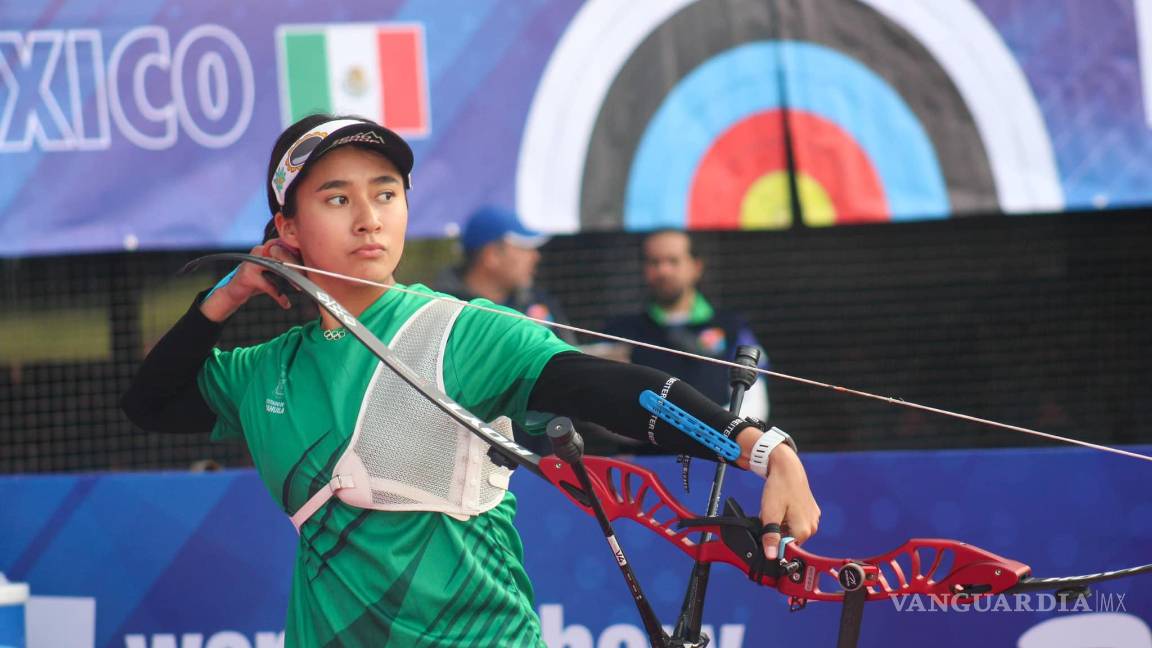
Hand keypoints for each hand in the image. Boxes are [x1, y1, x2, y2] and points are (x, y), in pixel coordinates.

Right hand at [201, 240, 301, 320]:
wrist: (234, 292)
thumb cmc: (258, 282)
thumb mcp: (274, 272)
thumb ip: (287, 266)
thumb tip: (310, 267)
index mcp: (266, 248)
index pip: (287, 246)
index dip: (299, 256)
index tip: (310, 265)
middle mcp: (259, 251)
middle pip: (284, 255)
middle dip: (297, 267)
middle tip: (307, 278)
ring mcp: (252, 263)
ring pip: (277, 268)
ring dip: (291, 279)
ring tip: (299, 288)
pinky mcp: (248, 276)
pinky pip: (269, 285)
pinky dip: (278, 295)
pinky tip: (286, 304)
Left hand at [758, 444, 819, 559]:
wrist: (786, 468)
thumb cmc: (779, 488)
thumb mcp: (770, 514)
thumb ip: (771, 537)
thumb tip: (771, 556)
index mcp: (804, 530)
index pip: (787, 549)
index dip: (774, 542)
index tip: (768, 530)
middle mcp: (812, 527)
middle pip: (789, 539)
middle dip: (777, 531)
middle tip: (771, 516)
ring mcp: (813, 518)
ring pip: (792, 530)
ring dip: (781, 524)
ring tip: (777, 509)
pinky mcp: (811, 511)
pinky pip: (796, 521)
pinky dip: (787, 517)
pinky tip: (783, 505)